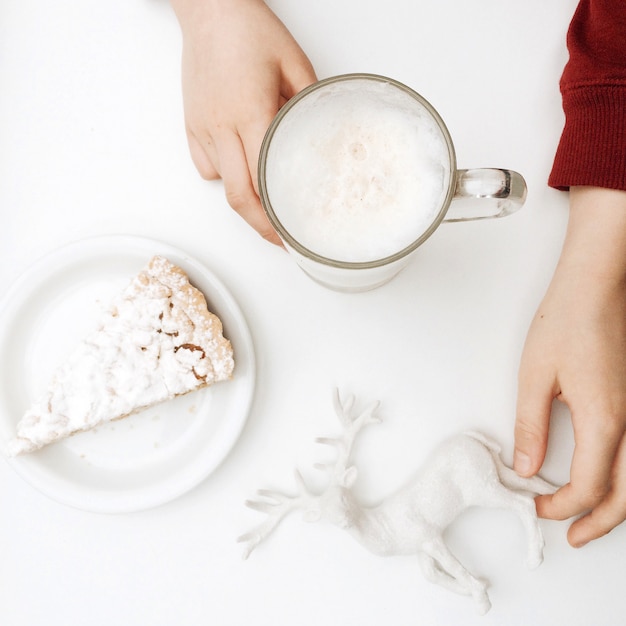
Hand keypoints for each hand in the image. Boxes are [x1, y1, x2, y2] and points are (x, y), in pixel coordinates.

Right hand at [170, 0, 316, 243]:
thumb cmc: (249, 29)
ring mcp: (203, 128)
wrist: (210, 8)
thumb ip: (309, 103)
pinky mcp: (190, 124)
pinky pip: (205, 165)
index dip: (275, 220)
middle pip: (238, 197)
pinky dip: (223, 175)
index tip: (290, 235)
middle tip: (278, 238)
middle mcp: (222, 128)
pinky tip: (239, 168)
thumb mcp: (294, 63)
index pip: (263, 184)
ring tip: (264, 205)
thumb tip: (319, 134)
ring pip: (220, 184)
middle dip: (259, 227)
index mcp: (251, 114)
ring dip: (243, 200)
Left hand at [515, 186, 625, 546]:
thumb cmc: (566, 322)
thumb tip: (526, 467)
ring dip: (616, 505)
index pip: (588, 487)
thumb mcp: (535, 377)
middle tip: (573, 536)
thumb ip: (530, 427)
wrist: (597, 285)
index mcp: (604, 421)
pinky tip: (604, 477)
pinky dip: (623, 477)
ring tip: (590, 519)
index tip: (534, 506)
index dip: (561, 506)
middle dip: (599, 522)